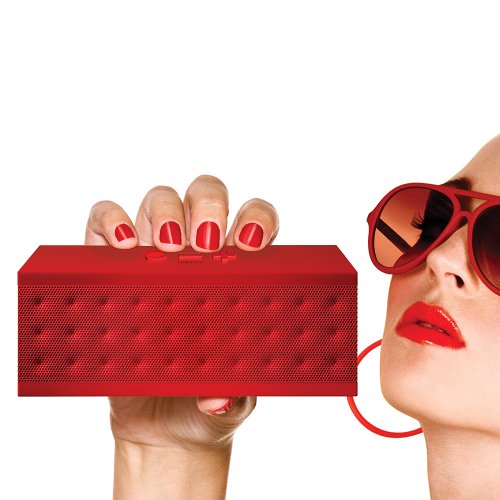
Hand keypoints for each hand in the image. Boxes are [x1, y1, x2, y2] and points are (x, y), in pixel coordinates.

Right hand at [85, 175, 278, 498]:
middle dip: (208, 205)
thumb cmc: (205, 397)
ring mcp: (152, 255)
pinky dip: (110, 221)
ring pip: (160, 199)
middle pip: (206, 195)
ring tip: (162, 247)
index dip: (256, 219)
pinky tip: (120, 245)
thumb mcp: (230, 402)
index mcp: (238, 273)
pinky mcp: (111, 265)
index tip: (251, 244)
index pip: (255, 221)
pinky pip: (104, 221)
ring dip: (164, 212)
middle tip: (204, 244)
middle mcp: (198, 254)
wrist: (163, 426)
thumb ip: (233, 396)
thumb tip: (221, 399)